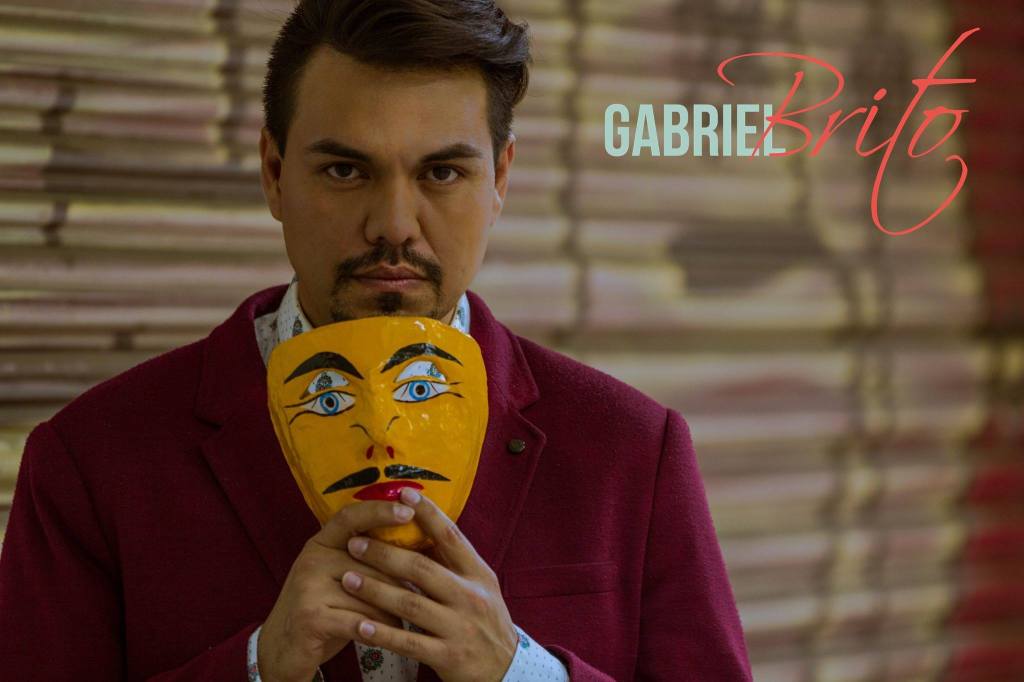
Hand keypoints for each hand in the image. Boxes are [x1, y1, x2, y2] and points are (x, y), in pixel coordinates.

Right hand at [257, 500, 417, 681]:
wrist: (281, 648)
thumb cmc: (323, 608)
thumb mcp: (336, 575)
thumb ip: (363, 559)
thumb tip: (415, 545)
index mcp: (320, 543)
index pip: (351, 516)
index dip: (380, 510)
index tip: (409, 510)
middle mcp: (312, 559)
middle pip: (373, 563)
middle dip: (400, 584)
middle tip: (418, 596)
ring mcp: (309, 587)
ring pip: (371, 594)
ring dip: (391, 612)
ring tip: (400, 621)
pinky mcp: (311, 617)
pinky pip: (359, 620)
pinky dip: (377, 631)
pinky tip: (384, 636)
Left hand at [339, 487, 518, 681]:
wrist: (506, 669)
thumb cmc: (485, 620)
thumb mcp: (480, 586)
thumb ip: (454, 563)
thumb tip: (421, 529)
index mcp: (478, 574)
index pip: (451, 536)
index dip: (427, 513)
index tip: (402, 494)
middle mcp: (469, 597)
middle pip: (421, 568)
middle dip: (384, 554)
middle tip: (354, 543)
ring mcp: (458, 627)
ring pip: (409, 603)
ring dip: (374, 590)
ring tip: (347, 578)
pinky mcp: (447, 656)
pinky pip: (408, 642)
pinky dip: (382, 633)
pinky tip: (359, 625)